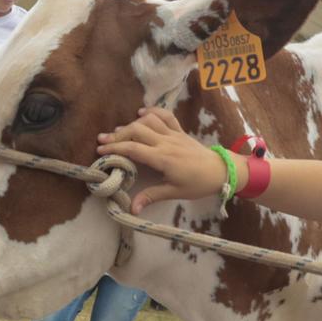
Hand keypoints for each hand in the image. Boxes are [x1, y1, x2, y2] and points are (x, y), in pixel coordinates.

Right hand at [96, 107, 226, 212]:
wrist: (221, 171)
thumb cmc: (198, 184)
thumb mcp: (174, 192)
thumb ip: (151, 196)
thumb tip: (132, 209)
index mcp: (163, 158)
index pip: (134, 149)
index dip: (115, 149)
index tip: (100, 151)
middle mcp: (166, 142)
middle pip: (137, 131)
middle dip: (118, 135)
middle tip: (103, 141)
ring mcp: (173, 134)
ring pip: (149, 121)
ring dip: (132, 123)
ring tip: (118, 131)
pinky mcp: (180, 131)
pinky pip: (166, 116)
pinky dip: (153, 111)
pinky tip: (141, 113)